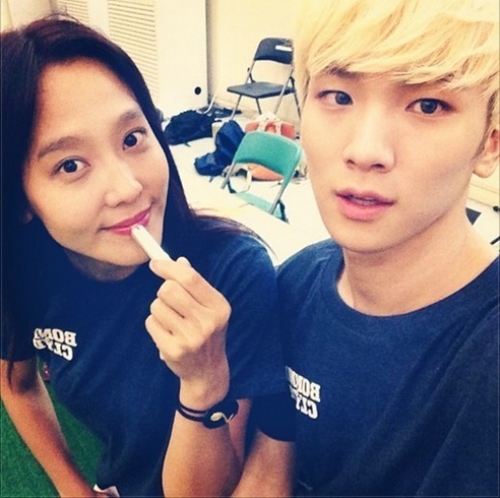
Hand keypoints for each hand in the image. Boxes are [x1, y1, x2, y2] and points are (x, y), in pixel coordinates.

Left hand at [146, 257, 231, 407]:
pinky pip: (151, 323)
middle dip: (163, 291)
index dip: (169, 267)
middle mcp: (207, 322)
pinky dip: (155, 324)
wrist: (207, 371)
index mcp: (219, 307)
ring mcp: (190, 338)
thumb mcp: (209, 307)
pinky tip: (167, 333)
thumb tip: (179, 261)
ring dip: (159, 309)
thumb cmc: (206, 332)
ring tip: (172, 320)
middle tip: (170, 300)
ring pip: (156, 306)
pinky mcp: (173, 350)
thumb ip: (195, 284)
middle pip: (169, 290)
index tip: (155, 263)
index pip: (190, 278)